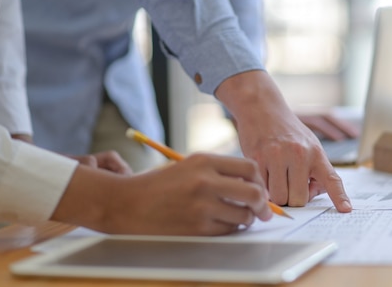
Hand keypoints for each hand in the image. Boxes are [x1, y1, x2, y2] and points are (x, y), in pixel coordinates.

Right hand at [60, 154, 272, 235]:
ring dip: (247, 219)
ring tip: (240, 218)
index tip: (260, 189)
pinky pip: (229, 230)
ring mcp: (202, 205)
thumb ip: (219, 172)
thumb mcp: (189, 166)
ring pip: (244, 215)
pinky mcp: (197, 227)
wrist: (126, 203)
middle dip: (263, 204)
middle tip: (264, 211)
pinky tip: (224, 224)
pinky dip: (232, 229)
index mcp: (204, 161)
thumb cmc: (159, 185)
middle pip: (253, 192)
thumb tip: (253, 185)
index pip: (249, 167)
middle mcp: (206, 181)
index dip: (259, 180)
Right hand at [216, 71, 351, 211]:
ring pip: (279, 197)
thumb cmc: (287, 131)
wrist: (262, 108)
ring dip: (276, 194)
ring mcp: (277, 156)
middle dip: (293, 198)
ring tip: (276, 178)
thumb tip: (313, 193)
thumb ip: (314, 170)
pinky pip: (262, 187)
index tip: (346, 210)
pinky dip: (263, 187)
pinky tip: (264, 172)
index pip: (331, 179)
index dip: (339, 197)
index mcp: (315, 152)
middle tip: (289, 185)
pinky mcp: (257, 159)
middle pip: (299, 199)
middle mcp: (299, 154)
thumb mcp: (308, 145)